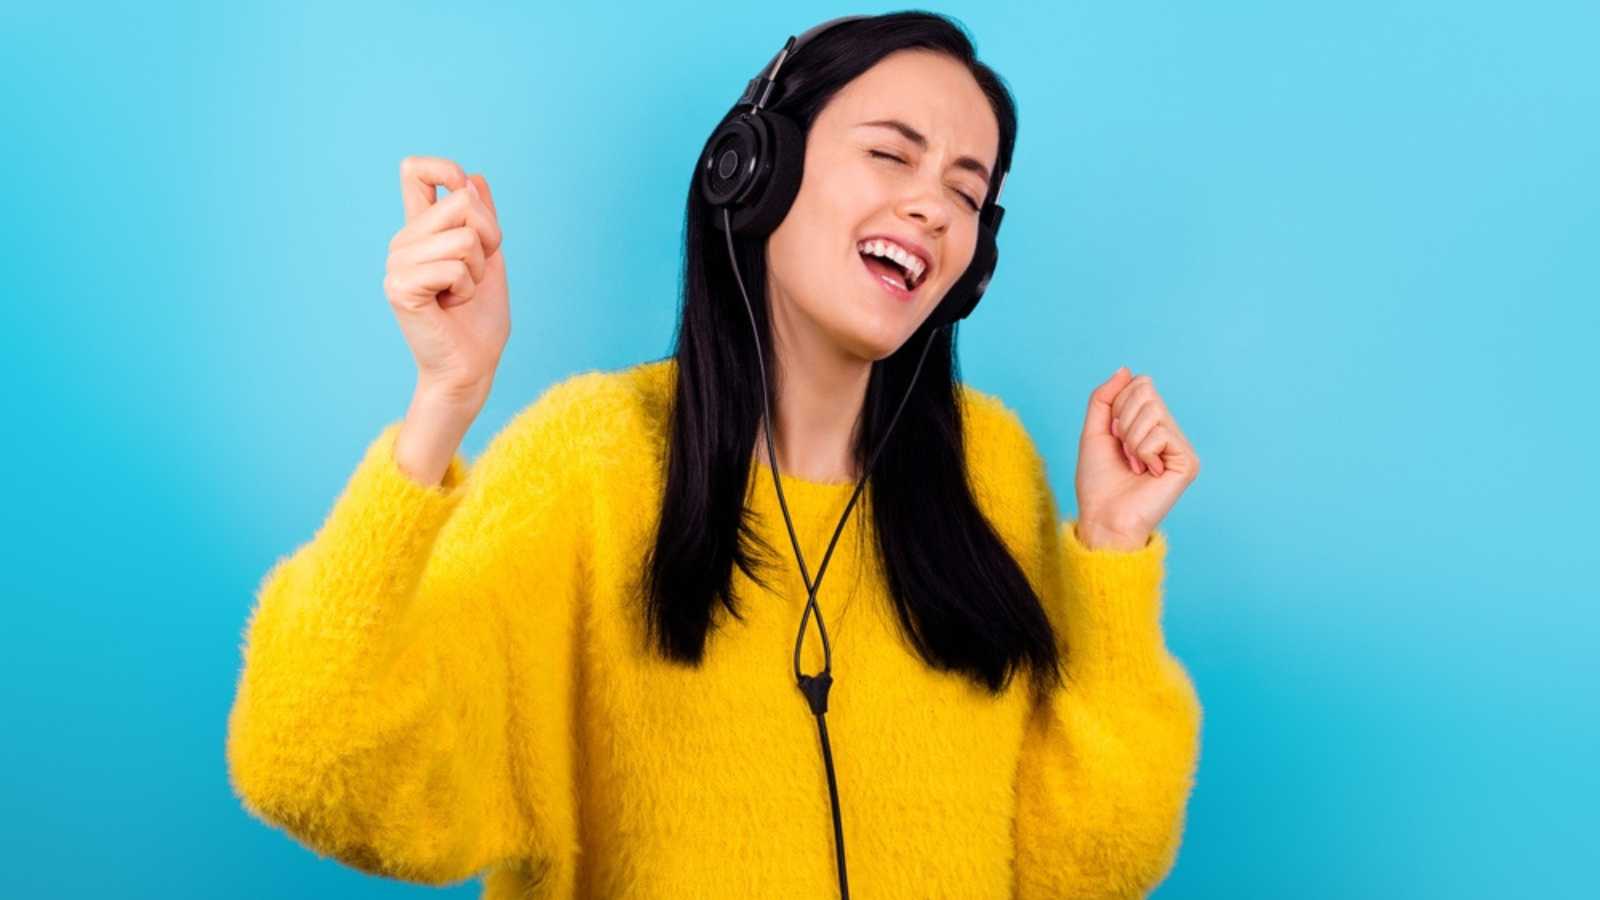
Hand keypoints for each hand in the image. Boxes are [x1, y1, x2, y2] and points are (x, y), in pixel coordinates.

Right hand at [383, 155, 509, 411]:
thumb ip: (481, 219)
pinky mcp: (400, 287)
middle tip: (473, 274)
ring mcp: (397, 263)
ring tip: (460, 294)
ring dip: (477, 271)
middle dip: (489, 238)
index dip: (446, 168)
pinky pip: (453, 267)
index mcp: (421, 230)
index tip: (464, 194)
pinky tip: (450, 306)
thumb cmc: (480, 319)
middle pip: (461, 201)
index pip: (415, 170)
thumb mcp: (489, 258)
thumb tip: (474, 177)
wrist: (472, 366)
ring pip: (463, 237)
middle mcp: (403, 241)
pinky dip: (466, 289)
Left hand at [1074, 367, 1200, 548]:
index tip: (1114, 436)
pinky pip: (1161, 433)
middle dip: (1123, 421)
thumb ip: (1104, 398)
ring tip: (1134, 464)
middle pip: (1147, 392)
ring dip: (1131, 440)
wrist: (1103, 518)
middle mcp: (1169, 432)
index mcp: (1150, 424)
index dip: (1117, 406)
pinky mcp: (1188, 461)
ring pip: (1153, 411)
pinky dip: (1143, 452)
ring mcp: (1180, 446)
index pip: (1140, 384)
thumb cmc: (1098, 482)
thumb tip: (1126, 369)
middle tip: (1124, 452)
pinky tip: (1147, 473)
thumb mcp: (1094, 431)